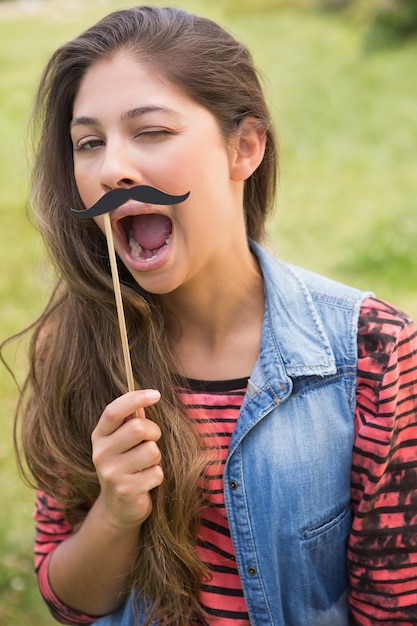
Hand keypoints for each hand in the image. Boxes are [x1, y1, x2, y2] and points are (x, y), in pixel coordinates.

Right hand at [91, 389, 162, 530]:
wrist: (119, 507)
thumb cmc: (128, 464)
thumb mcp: (124, 442)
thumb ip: (132, 421)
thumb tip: (146, 400)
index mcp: (100, 436)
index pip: (114, 411)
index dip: (135, 398)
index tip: (156, 394)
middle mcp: (101, 453)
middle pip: (138, 428)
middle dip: (153, 432)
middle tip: (151, 441)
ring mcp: (111, 474)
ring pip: (151, 450)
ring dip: (156, 457)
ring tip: (146, 465)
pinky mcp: (125, 491)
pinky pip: (156, 473)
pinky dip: (157, 475)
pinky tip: (146, 482)